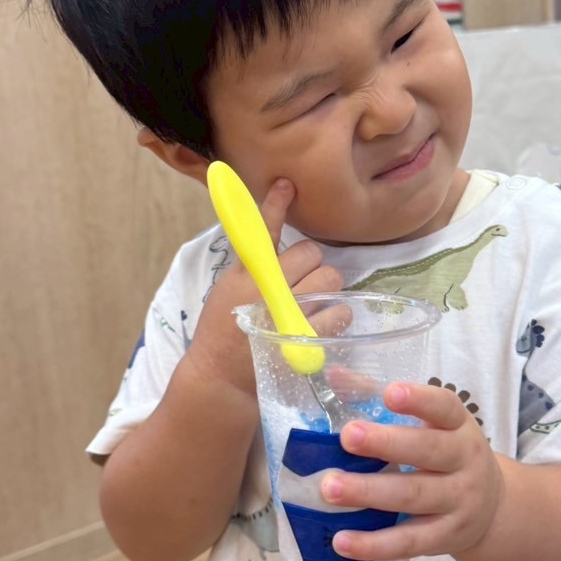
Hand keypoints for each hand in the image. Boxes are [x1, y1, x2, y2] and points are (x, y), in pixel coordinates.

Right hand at [187, 178, 342, 399]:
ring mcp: (287, 312)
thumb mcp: (229, 290)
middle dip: (312, 265)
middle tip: (303, 282)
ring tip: (315, 302)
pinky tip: (325, 322)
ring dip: (327, 287)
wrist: (221, 376)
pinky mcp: (304, 336)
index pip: (262, 231)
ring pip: (330, 277)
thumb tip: (276, 244)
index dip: (276, 204)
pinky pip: (339, 311)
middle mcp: (267, 288)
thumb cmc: (225, 330)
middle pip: (311, 253)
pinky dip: (337, 314)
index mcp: (246, 273)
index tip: (287, 184)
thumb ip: (253, 266)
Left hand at [325, 383, 505, 560]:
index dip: (419, 400)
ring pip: (413, 497)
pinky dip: (374, 544)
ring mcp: (458, 503)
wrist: (493, 509)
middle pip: (427, 452)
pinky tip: (341, 541)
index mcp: (459, 427)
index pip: (445, 408)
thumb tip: (333, 374)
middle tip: (347, 437)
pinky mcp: (446, 538)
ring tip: (329, 488)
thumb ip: (379, 398)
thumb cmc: (447, 455)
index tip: (390, 393)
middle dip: (386, 444)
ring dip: (369, 492)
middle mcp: (465, 462)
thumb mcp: (431, 425)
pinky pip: (408, 542)